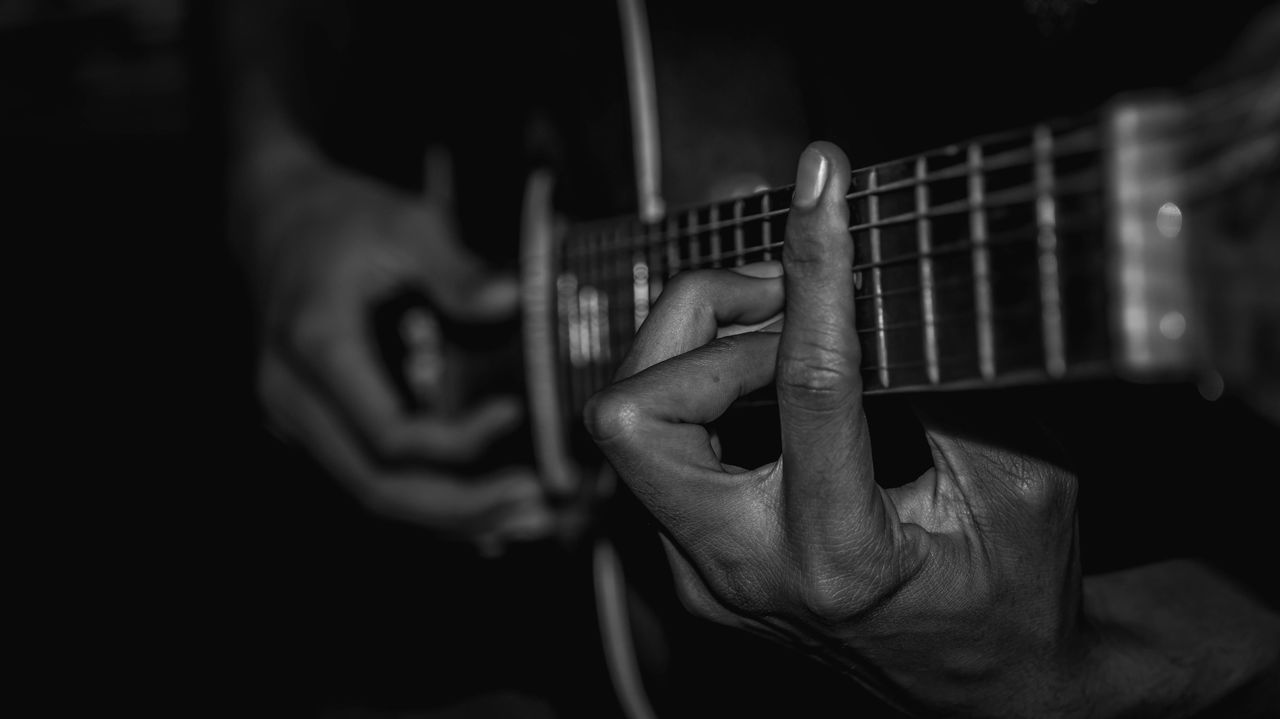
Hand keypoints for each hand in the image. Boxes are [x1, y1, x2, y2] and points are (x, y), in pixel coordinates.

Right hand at [241, 151, 552, 551]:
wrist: (273, 219)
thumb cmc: (339, 218)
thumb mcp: (403, 224)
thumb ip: (456, 268)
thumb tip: (513, 300)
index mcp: (315, 346)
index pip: (387, 434)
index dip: (456, 441)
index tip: (514, 414)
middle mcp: (293, 397)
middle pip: (376, 487)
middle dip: (461, 508)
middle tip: (536, 506)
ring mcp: (296, 420)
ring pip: (370, 496)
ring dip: (449, 519)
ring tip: (525, 521)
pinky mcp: (313, 429)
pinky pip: (367, 479)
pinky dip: (426, 501)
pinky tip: (483, 511)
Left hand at [586, 142, 1093, 715]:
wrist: (997, 689)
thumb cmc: (1021, 590)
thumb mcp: (1022, 478)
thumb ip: (950, 381)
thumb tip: (881, 274)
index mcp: (839, 558)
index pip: (805, 385)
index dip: (814, 266)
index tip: (822, 181)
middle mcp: (744, 572)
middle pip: (634, 412)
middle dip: (696, 322)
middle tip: (784, 293)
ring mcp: (705, 573)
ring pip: (628, 425)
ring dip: (694, 349)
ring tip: (782, 325)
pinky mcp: (696, 563)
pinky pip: (661, 450)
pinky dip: (702, 387)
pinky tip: (767, 372)